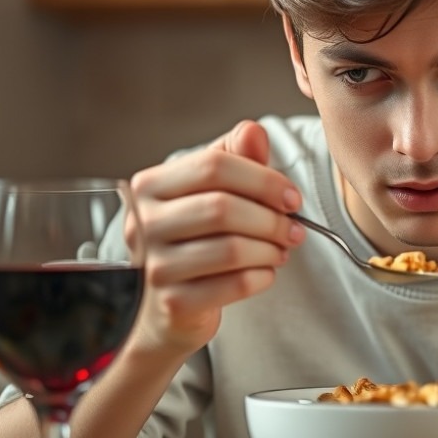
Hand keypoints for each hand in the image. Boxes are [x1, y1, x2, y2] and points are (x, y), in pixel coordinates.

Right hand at [125, 120, 305, 357]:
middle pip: (222, 208)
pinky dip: (261, 276)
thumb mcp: (213, 189)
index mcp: (150, 185)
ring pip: (230, 249)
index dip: (263, 179)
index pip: (213, 166)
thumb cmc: (195, 238)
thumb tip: (253, 131)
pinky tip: (266, 272)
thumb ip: (236, 157)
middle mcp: (143, 223)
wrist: (167, 305)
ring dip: (270, 249)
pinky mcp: (173, 302)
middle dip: (271, 219)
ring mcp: (154, 266)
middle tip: (294, 229)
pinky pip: (233, 285)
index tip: (292, 197)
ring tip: (282, 250)